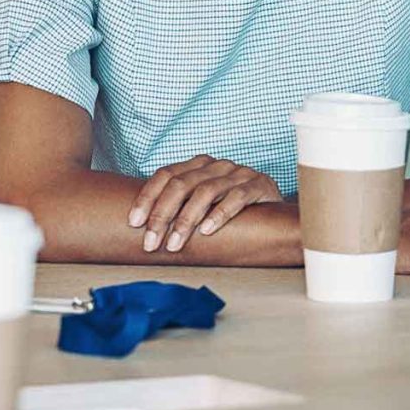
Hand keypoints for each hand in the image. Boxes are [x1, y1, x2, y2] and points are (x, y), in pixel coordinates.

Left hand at [128, 156, 282, 252]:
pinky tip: (208, 231)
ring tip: (175, 244)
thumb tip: (142, 229)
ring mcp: (238, 173)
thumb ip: (179, 206)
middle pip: (181, 184)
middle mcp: (216, 165)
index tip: (133, 222)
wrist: (276, 207)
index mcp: (199, 165)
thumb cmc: (233, 208)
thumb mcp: (203, 202)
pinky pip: (237, 197)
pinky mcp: (259, 185)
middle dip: (162, 215)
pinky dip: (220, 214)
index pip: (166, 174)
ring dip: (186, 220)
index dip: (147, 197)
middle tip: (151, 243)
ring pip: (206, 192)